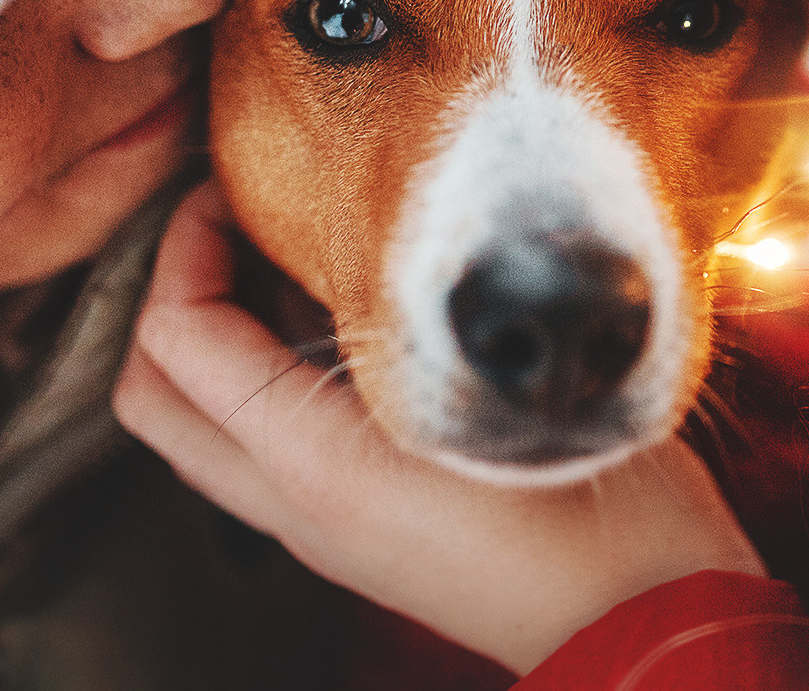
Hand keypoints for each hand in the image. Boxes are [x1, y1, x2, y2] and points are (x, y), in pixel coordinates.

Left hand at [113, 181, 763, 673]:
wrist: (650, 619)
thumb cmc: (595, 509)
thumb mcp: (499, 393)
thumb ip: (409, 319)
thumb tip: (340, 235)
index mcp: (315, 466)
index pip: (177, 339)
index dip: (183, 247)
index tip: (234, 188)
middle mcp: (294, 505)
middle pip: (157, 394)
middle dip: (174, 293)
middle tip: (236, 223)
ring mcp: (321, 528)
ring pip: (207, 423)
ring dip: (223, 335)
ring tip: (296, 258)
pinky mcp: (361, 531)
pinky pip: (269, 442)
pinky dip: (273, 374)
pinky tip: (363, 321)